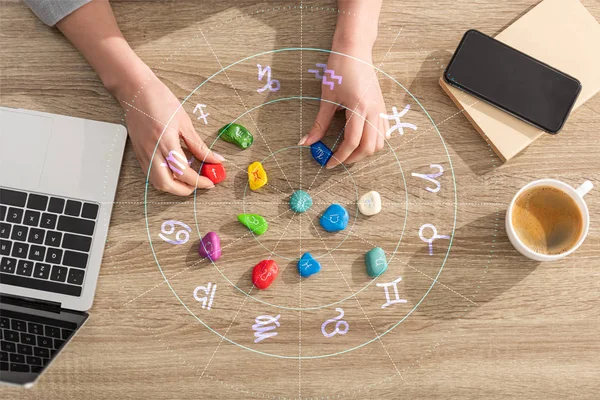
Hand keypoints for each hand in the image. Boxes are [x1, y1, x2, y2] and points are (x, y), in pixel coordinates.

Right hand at [56, 2, 222, 195]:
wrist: (135, 90)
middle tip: (200, 184)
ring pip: (157, 182)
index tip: (211, 182)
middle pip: (167, 184)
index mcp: (166, 143)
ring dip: (174, 186)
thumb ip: (200, 146)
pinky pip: (150, 174)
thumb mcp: (185, 122)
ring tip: (188, 180)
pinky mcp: (138, 153)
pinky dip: (164, 178)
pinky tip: (175, 171)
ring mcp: (143, 153)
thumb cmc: (160, 100)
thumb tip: (216, 159)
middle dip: (185, 190)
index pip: (184, 173)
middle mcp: (152, 152)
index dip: (199, 182)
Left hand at [299, 42, 388, 168]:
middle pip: (369, 147)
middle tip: (337, 160)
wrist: (355, 50)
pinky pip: (383, 132)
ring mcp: (381, 109)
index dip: (340, 157)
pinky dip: (373, 141)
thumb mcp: (327, 97)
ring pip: (380, 142)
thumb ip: (319, 123)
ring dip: (365, 151)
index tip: (328, 164)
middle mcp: (374, 111)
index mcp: (359, 108)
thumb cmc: (339, 69)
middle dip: (353, 158)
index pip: (352, 142)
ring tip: (347, 151)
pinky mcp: (382, 107)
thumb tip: (306, 142)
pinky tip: (359, 139)